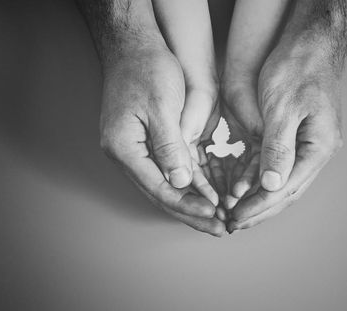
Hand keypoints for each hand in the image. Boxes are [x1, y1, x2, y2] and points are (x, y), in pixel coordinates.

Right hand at [99, 45, 223, 235]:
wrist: (134, 45)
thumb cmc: (146, 69)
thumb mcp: (162, 106)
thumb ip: (170, 146)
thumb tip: (181, 182)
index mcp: (125, 148)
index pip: (160, 188)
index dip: (188, 205)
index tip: (215, 214)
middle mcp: (128, 154)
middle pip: (163, 194)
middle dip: (193, 213)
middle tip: (221, 229)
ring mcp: (138, 150)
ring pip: (168, 187)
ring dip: (194, 204)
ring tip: (219, 219)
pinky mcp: (150, 143)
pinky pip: (172, 171)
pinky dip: (192, 185)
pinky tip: (210, 196)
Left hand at [226, 39, 343, 229]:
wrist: (311, 41)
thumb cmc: (299, 67)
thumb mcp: (284, 107)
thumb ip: (277, 148)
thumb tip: (270, 185)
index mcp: (319, 147)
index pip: (286, 188)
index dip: (259, 206)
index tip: (235, 218)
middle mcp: (317, 150)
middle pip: (287, 190)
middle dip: (259, 209)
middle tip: (232, 224)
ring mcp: (310, 143)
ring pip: (283, 180)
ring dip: (259, 197)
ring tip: (235, 211)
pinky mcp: (298, 135)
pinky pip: (279, 164)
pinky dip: (261, 176)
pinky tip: (244, 186)